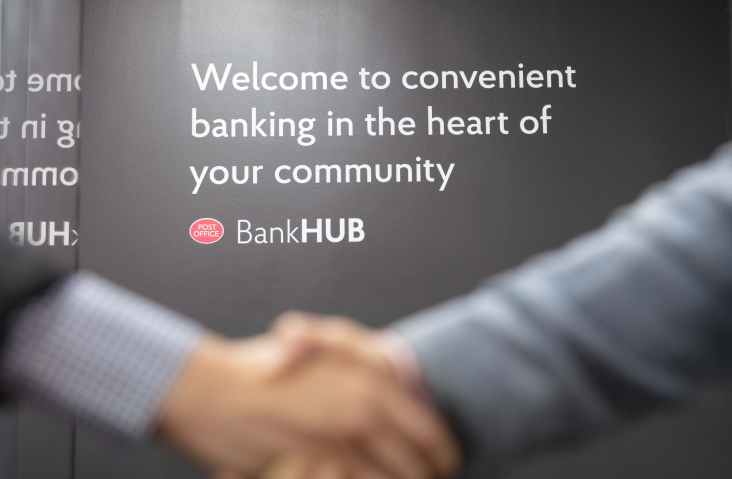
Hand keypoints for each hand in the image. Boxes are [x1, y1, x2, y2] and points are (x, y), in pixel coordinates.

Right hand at [156, 329, 458, 478]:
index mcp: (373, 385)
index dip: (443, 458)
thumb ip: (371, 369)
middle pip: (417, 470)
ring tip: (391, 478)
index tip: (441, 466)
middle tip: (424, 478)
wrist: (205, 391)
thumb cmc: (262, 368)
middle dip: (423, 478)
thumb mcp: (327, 348)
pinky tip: (355, 477)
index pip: (433, 437)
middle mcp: (362, 417)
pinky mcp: (309, 471)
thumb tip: (402, 393)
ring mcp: (336, 450)